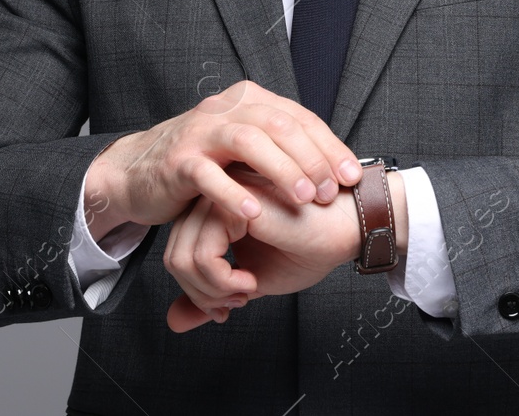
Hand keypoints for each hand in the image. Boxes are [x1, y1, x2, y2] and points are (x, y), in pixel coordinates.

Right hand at [81, 81, 363, 239]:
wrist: (136, 172)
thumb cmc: (202, 164)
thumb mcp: (244, 149)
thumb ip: (280, 148)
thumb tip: (335, 166)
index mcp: (249, 101)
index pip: (299, 117)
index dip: (329, 146)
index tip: (352, 177)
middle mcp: (226, 109)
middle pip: (279, 124)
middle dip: (311, 158)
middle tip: (330, 191)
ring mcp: (200, 132)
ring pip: (248, 141)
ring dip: (281, 170)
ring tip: (302, 199)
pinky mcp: (177, 161)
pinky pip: (208, 174)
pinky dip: (232, 193)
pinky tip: (253, 215)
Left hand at [163, 165, 361, 332]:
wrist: (345, 230)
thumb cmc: (307, 248)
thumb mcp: (249, 281)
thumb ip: (209, 295)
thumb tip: (173, 322)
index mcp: (214, 211)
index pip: (177, 254)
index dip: (197, 291)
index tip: (230, 302)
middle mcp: (212, 198)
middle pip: (174, 257)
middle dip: (202, 295)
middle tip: (236, 302)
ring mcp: (220, 196)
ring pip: (181, 258)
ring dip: (213, 291)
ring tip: (246, 290)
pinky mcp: (232, 203)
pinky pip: (202, 256)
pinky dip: (222, 283)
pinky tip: (251, 281)